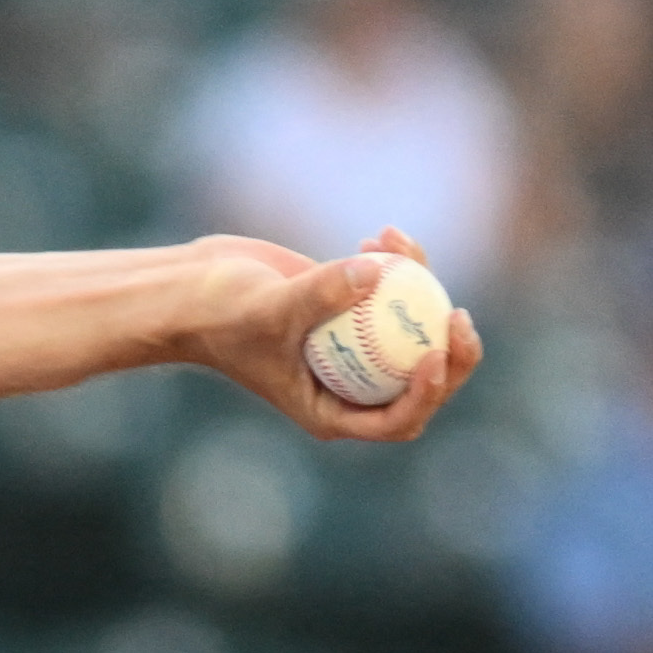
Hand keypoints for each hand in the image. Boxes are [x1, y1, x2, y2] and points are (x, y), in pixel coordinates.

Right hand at [203, 228, 482, 449]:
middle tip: (458, 316)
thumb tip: (375, 271)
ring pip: (413, 332)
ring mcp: (354, 348)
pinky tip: (381, 233)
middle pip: (422, 381)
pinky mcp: (352, 309)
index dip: (429, 393)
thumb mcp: (270, 309)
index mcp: (333, 411)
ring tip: (399, 245)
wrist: (194, 289)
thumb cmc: (221, 314)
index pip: (398, 419)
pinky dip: (397, 264)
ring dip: (422, 289)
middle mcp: (350, 385)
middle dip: (452, 352)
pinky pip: (394, 294)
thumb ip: (321, 294)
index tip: (434, 354)